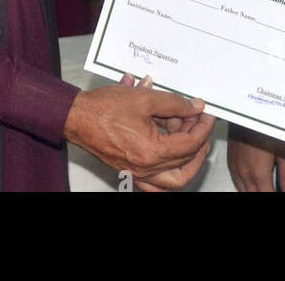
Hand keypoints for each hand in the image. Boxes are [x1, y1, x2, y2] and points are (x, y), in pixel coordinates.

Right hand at [64, 81, 215, 190]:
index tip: (207, 114)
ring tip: (191, 138)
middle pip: (185, 160)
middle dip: (197, 139)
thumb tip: (195, 107)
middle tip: (200, 122)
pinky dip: (169, 173)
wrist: (77, 118)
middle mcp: (145, 169)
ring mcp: (137, 174)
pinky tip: (173, 155)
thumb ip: (175, 104)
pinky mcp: (130, 172)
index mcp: (151, 152)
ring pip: (174, 180)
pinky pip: (156, 184)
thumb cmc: (103, 109)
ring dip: (189, 162)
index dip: (203, 127)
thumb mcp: (145, 99)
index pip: (190, 144)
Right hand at [226, 126, 284, 191]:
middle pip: (254, 196)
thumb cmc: (265, 128)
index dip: (276, 196)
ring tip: (265, 188)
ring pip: (244, 192)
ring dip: (254, 192)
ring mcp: (235, 169)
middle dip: (265, 194)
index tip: (284, 194)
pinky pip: (236, 183)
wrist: (247, 113)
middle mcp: (244, 175)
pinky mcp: (230, 163)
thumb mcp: (283, 152)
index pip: (267, 195)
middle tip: (274, 190)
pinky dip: (245, 188)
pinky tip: (253, 185)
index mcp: (259, 174)